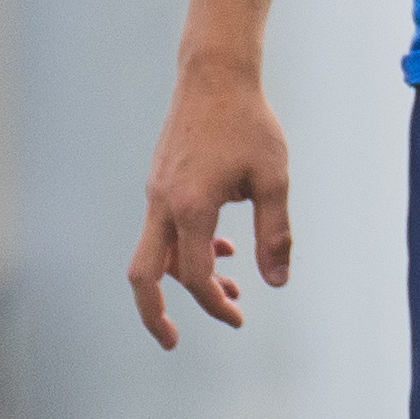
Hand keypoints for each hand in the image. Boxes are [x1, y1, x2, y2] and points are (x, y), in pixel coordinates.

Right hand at [128, 59, 292, 346]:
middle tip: (173, 341)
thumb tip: (276, 283)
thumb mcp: (274, 179)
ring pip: (155, 252)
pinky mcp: (161, 183)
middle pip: (143, 274)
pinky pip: (164, 229)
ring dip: (185, 277)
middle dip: (153, 312)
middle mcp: (162, 204)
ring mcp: (156, 193)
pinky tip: (224, 248)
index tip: (238, 318)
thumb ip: (275, 234)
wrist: (215, 77)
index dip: (214, 304)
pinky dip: (187, 249)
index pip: (194, 274)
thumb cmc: (250, 124)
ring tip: (229, 290)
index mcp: (189, 206)